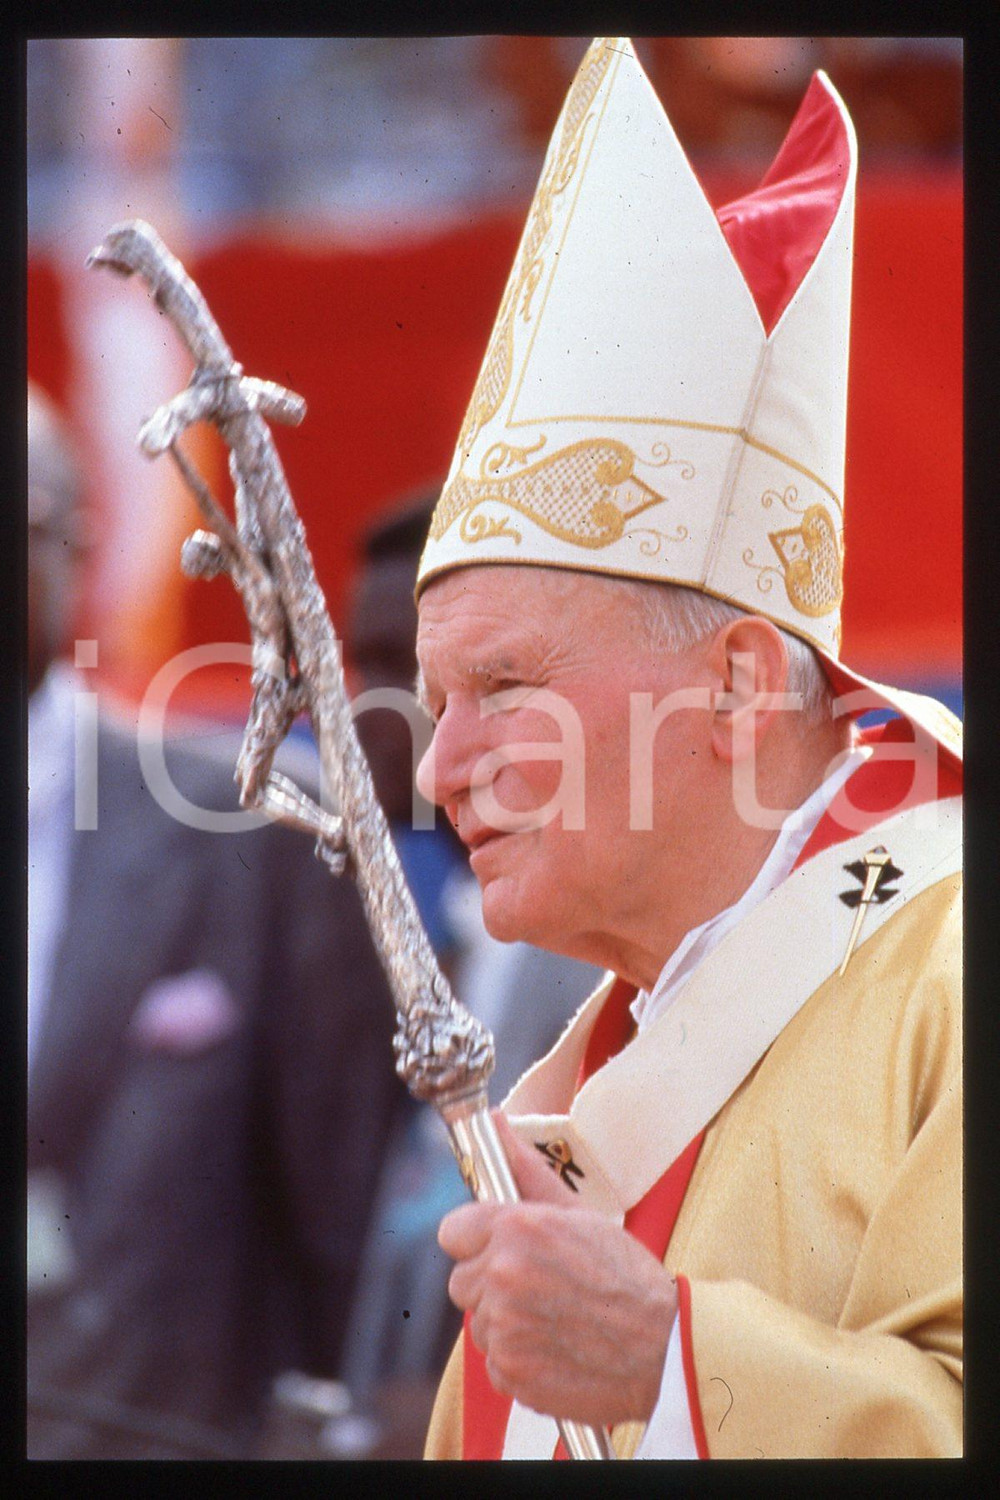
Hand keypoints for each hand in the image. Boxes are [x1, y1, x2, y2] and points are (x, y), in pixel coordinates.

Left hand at [438, 1110, 677, 1427]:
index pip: (453, 1231)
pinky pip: (494, 1362)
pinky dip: (518, 1360)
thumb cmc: (625, 1275)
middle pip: (462, 1280)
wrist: (665, 1348)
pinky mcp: (509, 1372)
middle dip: (491, 1283)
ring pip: (479, 1322)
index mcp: (516, 1229)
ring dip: (505, 1323)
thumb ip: (526, 1170)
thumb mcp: (578, 1213)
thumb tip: (493, 1122)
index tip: (500, 1249)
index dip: (476, 1240)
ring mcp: (503, 1328)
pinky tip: (556, 1349)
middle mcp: (502, 1275)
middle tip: (538, 1286)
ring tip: (555, 1318)